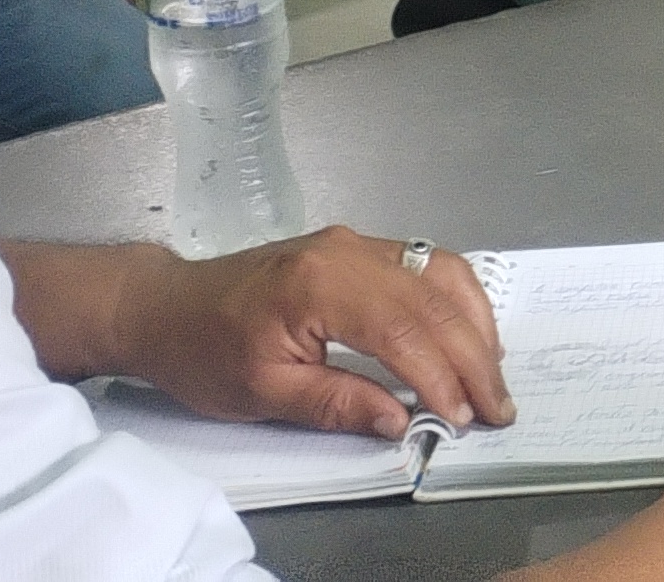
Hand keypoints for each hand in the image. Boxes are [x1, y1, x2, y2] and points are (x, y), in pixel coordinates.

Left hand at [112, 226, 510, 439]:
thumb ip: (337, 403)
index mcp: (319, 286)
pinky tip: (468, 334)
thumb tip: (401, 420)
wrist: (166, 306)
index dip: (440, 377)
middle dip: (472, 357)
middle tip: (498, 407)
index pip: (402, 330)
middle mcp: (346, 252)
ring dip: (475, 324)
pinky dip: (456, 300)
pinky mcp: (357, 247)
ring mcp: (355, 243)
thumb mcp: (264, 392)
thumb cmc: (205, 352)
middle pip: (431, 300)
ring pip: (439, 271)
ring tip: (492, 374)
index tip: (462, 418)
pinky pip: (425, 263)